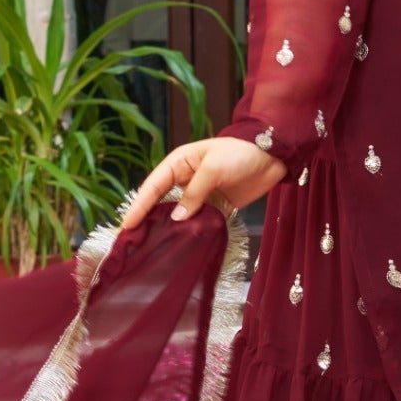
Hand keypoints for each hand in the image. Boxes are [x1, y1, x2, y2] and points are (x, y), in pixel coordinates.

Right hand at [120, 137, 286, 233]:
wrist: (272, 157)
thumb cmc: (239, 153)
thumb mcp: (213, 168)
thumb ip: (194, 193)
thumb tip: (177, 218)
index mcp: (179, 163)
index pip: (153, 185)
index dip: (139, 204)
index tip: (128, 224)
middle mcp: (185, 179)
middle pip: (160, 201)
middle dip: (147, 218)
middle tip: (132, 240)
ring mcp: (199, 194)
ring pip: (178, 214)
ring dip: (168, 228)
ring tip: (152, 247)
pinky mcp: (214, 207)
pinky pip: (197, 221)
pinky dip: (189, 231)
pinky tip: (182, 244)